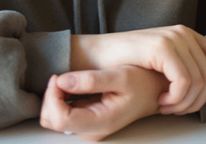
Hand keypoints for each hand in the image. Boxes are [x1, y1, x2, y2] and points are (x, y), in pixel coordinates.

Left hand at [40, 66, 168, 140]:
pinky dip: (61, 98)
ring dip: (55, 97)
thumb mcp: (120, 75)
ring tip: (69, 80)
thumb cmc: (142, 83)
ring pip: (54, 118)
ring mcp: (88, 127)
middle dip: (51, 97)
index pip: (60, 118)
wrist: (154, 91)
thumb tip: (62, 81)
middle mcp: (92, 130)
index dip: (52, 96)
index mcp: (100, 121)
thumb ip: (91, 80)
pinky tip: (74, 86)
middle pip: (52, 120)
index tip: (59, 77)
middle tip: (63, 77)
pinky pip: (62, 113)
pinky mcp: (86, 121)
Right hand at [72, 26, 205, 114]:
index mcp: (187, 35)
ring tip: (165, 107)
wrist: (97, 57)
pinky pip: (185, 81)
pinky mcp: (162, 47)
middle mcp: (184, 33)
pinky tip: (161, 101)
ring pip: (199, 82)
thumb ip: (184, 65)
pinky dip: (176, 98)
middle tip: (175, 109)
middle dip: (197, 101)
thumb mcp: (162, 63)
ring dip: (184, 103)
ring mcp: (174, 38)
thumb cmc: (126, 63)